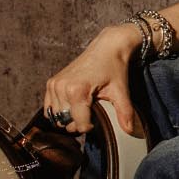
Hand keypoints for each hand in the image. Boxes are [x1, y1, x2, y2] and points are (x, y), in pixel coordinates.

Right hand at [43, 23, 144, 137]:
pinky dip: (60, 111)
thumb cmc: (114, 67)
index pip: (79, 124)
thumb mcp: (121, 91)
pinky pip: (49, 108)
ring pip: (57, 117)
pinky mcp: (51, 83)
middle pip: (66, 123)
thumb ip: (125, 112)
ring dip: (69, 117)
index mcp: (77, 91)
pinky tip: (74, 104)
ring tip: (84, 107)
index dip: (91, 126)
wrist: (107, 47)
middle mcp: (61, 88)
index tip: (99, 118)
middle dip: (79, 122)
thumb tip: (129, 131)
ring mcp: (54, 85)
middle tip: (92, 112)